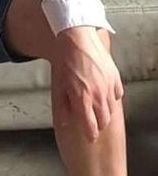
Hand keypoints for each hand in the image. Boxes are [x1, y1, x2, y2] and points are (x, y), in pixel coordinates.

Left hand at [52, 26, 123, 141]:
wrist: (76, 38)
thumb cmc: (65, 60)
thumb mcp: (59, 84)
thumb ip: (62, 106)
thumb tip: (64, 123)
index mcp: (82, 99)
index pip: (91, 127)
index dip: (90, 135)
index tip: (90, 137)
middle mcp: (98, 96)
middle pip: (104, 121)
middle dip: (98, 125)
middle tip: (93, 123)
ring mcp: (108, 87)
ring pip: (112, 109)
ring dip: (105, 112)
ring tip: (98, 109)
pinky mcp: (115, 78)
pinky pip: (117, 95)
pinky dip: (112, 98)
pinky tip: (105, 94)